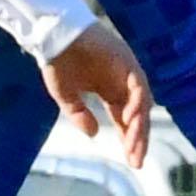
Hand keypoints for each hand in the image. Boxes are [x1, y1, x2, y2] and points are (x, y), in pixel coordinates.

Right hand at [39, 19, 150, 166]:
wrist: (53, 34)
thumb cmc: (57, 61)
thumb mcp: (66, 96)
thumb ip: (79, 115)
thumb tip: (94, 134)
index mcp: (109, 90)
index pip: (124, 120)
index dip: (128, 139)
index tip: (131, 161)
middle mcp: (122, 82)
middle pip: (137, 115)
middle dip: (138, 139)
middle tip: (136, 161)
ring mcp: (126, 71)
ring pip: (141, 103)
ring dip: (139, 126)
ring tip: (133, 147)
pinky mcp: (126, 60)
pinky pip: (138, 85)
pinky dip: (137, 103)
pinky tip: (129, 120)